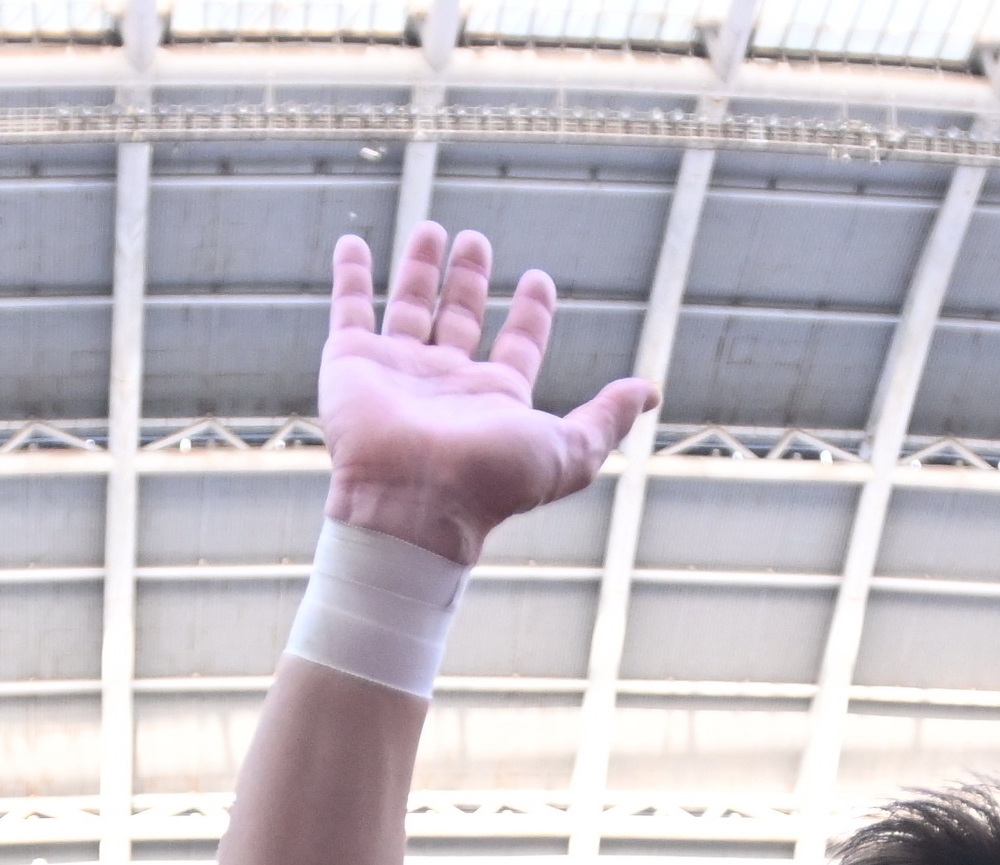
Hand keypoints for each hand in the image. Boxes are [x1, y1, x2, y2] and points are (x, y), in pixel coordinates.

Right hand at [316, 224, 654, 563]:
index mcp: (495, 398)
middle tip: (476, 240)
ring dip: (422, 269)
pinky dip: (351, 275)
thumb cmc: (491, 482)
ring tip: (433, 229)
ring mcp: (398, 369)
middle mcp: (447, 381)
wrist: (414, 500)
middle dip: (470, 280)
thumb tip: (650, 391)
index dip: (530, 313)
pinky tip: (353, 243)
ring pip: (411, 306)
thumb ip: (605, 418)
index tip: (539, 279)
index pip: (517, 344)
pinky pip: (350, 308)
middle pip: (461, 318)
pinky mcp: (352, 362)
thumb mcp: (568, 450)